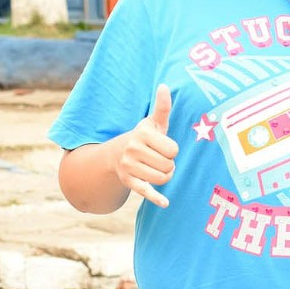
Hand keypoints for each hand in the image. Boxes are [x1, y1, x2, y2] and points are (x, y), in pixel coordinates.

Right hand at [112, 84, 178, 207]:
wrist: (116, 154)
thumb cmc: (143, 137)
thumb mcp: (152, 123)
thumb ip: (162, 107)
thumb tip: (165, 85)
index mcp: (142, 134)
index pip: (173, 149)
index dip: (172, 150)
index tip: (164, 147)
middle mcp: (133, 150)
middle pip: (169, 165)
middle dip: (169, 164)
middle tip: (160, 159)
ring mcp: (129, 167)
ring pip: (162, 178)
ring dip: (165, 176)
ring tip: (157, 168)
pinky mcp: (129, 182)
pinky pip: (146, 192)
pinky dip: (156, 197)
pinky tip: (165, 202)